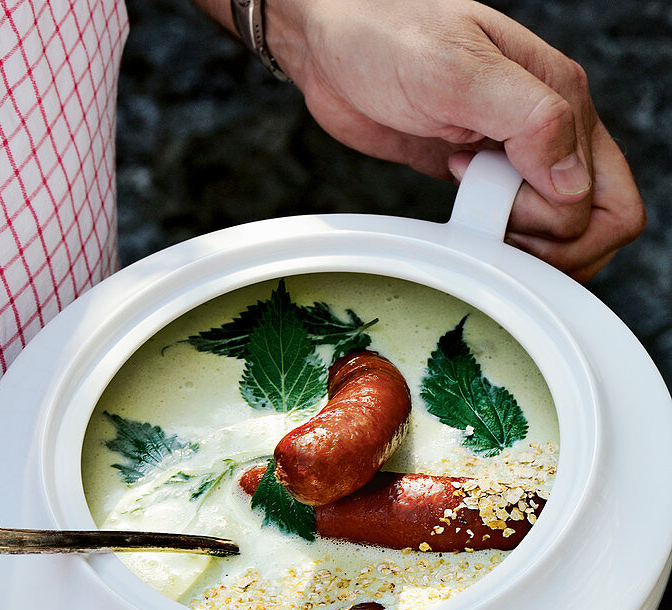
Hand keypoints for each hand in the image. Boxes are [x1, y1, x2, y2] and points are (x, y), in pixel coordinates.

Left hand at [268, 0, 644, 279]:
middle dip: (550, 241)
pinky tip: (461, 208)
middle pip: (598, 222)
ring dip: (522, 241)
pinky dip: (495, 238)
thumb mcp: (459, 70)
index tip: (501, 196)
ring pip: (561, 233)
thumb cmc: (388, 37)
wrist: (334, 47)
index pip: (605, 199)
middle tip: (492, 214)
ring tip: (473, 203)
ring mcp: (519, 156)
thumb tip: (571, 181)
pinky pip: (516, 230)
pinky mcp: (485, 178)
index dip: (556, 219)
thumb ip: (531, 120)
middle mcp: (551, 128)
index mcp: (561, 97)